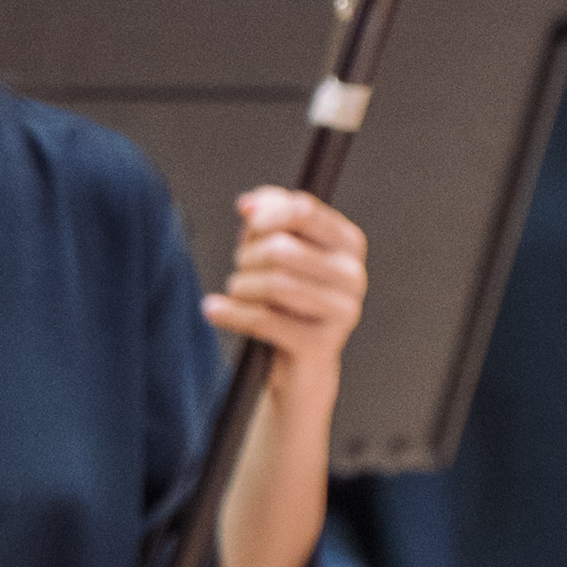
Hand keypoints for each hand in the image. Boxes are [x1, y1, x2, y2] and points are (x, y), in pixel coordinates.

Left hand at [211, 188, 367, 404]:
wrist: (300, 362)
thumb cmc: (287, 298)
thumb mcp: (278, 249)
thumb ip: (269, 216)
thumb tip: (250, 204)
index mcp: (348, 243)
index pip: (304, 212)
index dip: (267, 215)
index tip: (248, 222)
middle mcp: (353, 275)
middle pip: (282, 249)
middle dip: (248, 257)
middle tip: (242, 268)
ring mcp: (342, 311)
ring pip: (275, 284)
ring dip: (241, 286)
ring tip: (237, 291)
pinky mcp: (321, 344)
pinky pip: (265, 320)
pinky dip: (232, 313)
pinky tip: (213, 309)